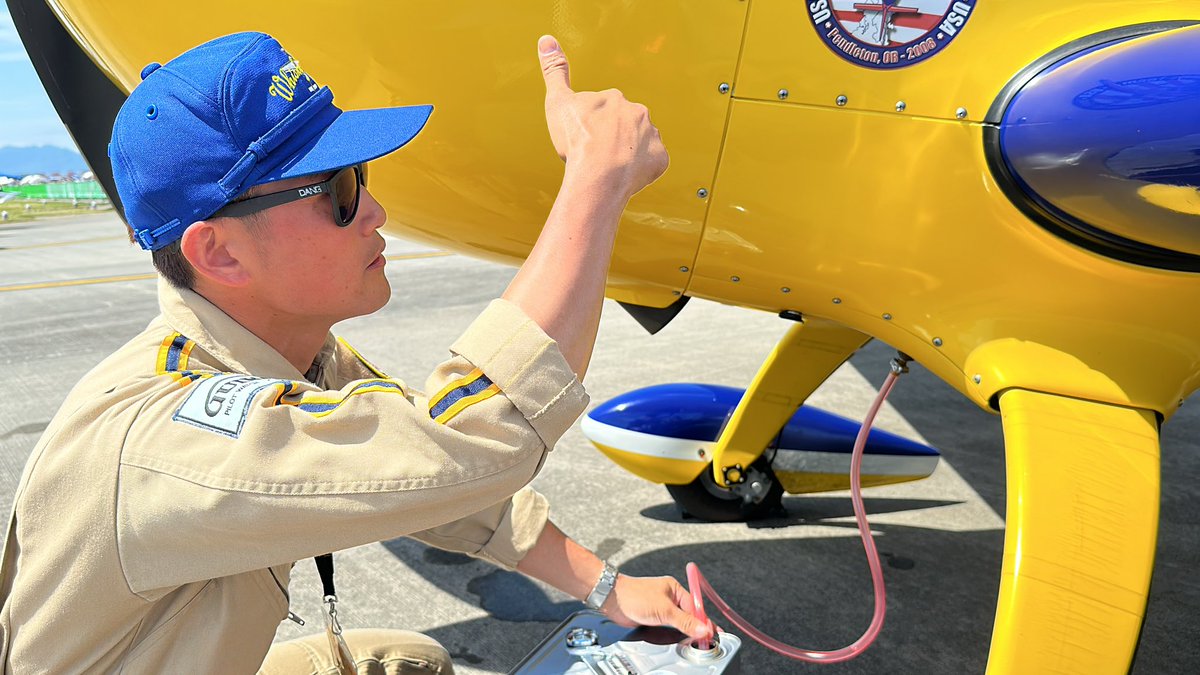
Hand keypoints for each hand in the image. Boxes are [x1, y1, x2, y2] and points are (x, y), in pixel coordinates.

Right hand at [537, 35, 667, 199]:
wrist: (598, 175)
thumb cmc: (577, 140)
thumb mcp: (558, 102)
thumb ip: (554, 71)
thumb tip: (546, 40)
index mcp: (614, 98)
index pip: (602, 110)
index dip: (590, 126)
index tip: (583, 139)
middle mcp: (638, 112)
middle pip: (624, 125)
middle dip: (612, 137)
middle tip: (595, 155)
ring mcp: (652, 136)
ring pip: (640, 142)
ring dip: (629, 152)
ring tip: (610, 168)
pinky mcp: (660, 159)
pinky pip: (652, 162)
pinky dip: (641, 169)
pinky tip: (625, 176)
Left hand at [600, 574, 715, 640]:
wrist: (612, 599)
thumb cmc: (634, 595)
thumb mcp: (664, 610)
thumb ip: (684, 621)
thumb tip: (703, 628)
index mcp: (675, 589)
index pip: (696, 607)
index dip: (704, 621)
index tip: (711, 634)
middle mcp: (670, 598)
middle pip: (689, 615)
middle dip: (697, 628)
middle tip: (705, 641)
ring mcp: (661, 608)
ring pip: (679, 623)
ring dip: (686, 632)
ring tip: (695, 642)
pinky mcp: (653, 618)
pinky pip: (669, 627)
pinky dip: (675, 634)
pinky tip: (680, 639)